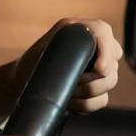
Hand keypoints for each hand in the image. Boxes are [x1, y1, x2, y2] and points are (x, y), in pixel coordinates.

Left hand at [0, 17, 121, 120]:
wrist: (24, 83)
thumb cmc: (31, 63)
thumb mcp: (41, 50)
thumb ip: (60, 47)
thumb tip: (76, 58)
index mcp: (81, 31)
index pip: (103, 33)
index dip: (106, 52)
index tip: (99, 69)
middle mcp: (95, 46)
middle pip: (111, 65)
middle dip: (90, 80)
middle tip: (71, 85)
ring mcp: (99, 68)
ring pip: (108, 83)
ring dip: (86, 93)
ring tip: (67, 93)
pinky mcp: (98, 88)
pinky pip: (101, 100)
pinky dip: (85, 104)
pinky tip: (70, 101)